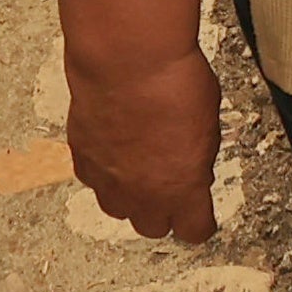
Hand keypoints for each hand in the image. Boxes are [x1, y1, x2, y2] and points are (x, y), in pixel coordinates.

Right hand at [67, 44, 224, 242]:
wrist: (127, 61)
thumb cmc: (172, 81)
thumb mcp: (208, 122)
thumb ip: (197, 155)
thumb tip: (192, 163)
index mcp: (182, 189)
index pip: (194, 230)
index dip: (198, 222)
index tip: (200, 214)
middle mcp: (142, 194)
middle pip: (152, 227)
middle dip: (163, 211)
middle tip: (170, 186)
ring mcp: (108, 180)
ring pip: (118, 208)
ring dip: (130, 195)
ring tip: (140, 169)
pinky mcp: (83, 160)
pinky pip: (94, 180)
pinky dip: (104, 170)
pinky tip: (115, 149)